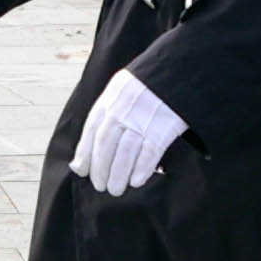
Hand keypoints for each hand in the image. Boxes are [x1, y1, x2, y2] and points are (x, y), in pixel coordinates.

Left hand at [71, 70, 186, 193]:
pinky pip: (149, 153)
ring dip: (118, 175)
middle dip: (100, 169)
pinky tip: (136, 181)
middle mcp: (123, 110)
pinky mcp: (164, 127)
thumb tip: (82, 156)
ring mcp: (143, 119)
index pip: (91, 131)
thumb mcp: (119, 91)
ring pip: (125, 153)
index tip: (82, 171)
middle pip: (105, 145)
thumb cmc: (147, 86)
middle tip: (101, 186)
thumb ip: (102, 118)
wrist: (178, 71)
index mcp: (110, 99)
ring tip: (116, 189)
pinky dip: (141, 169)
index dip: (85, 154)